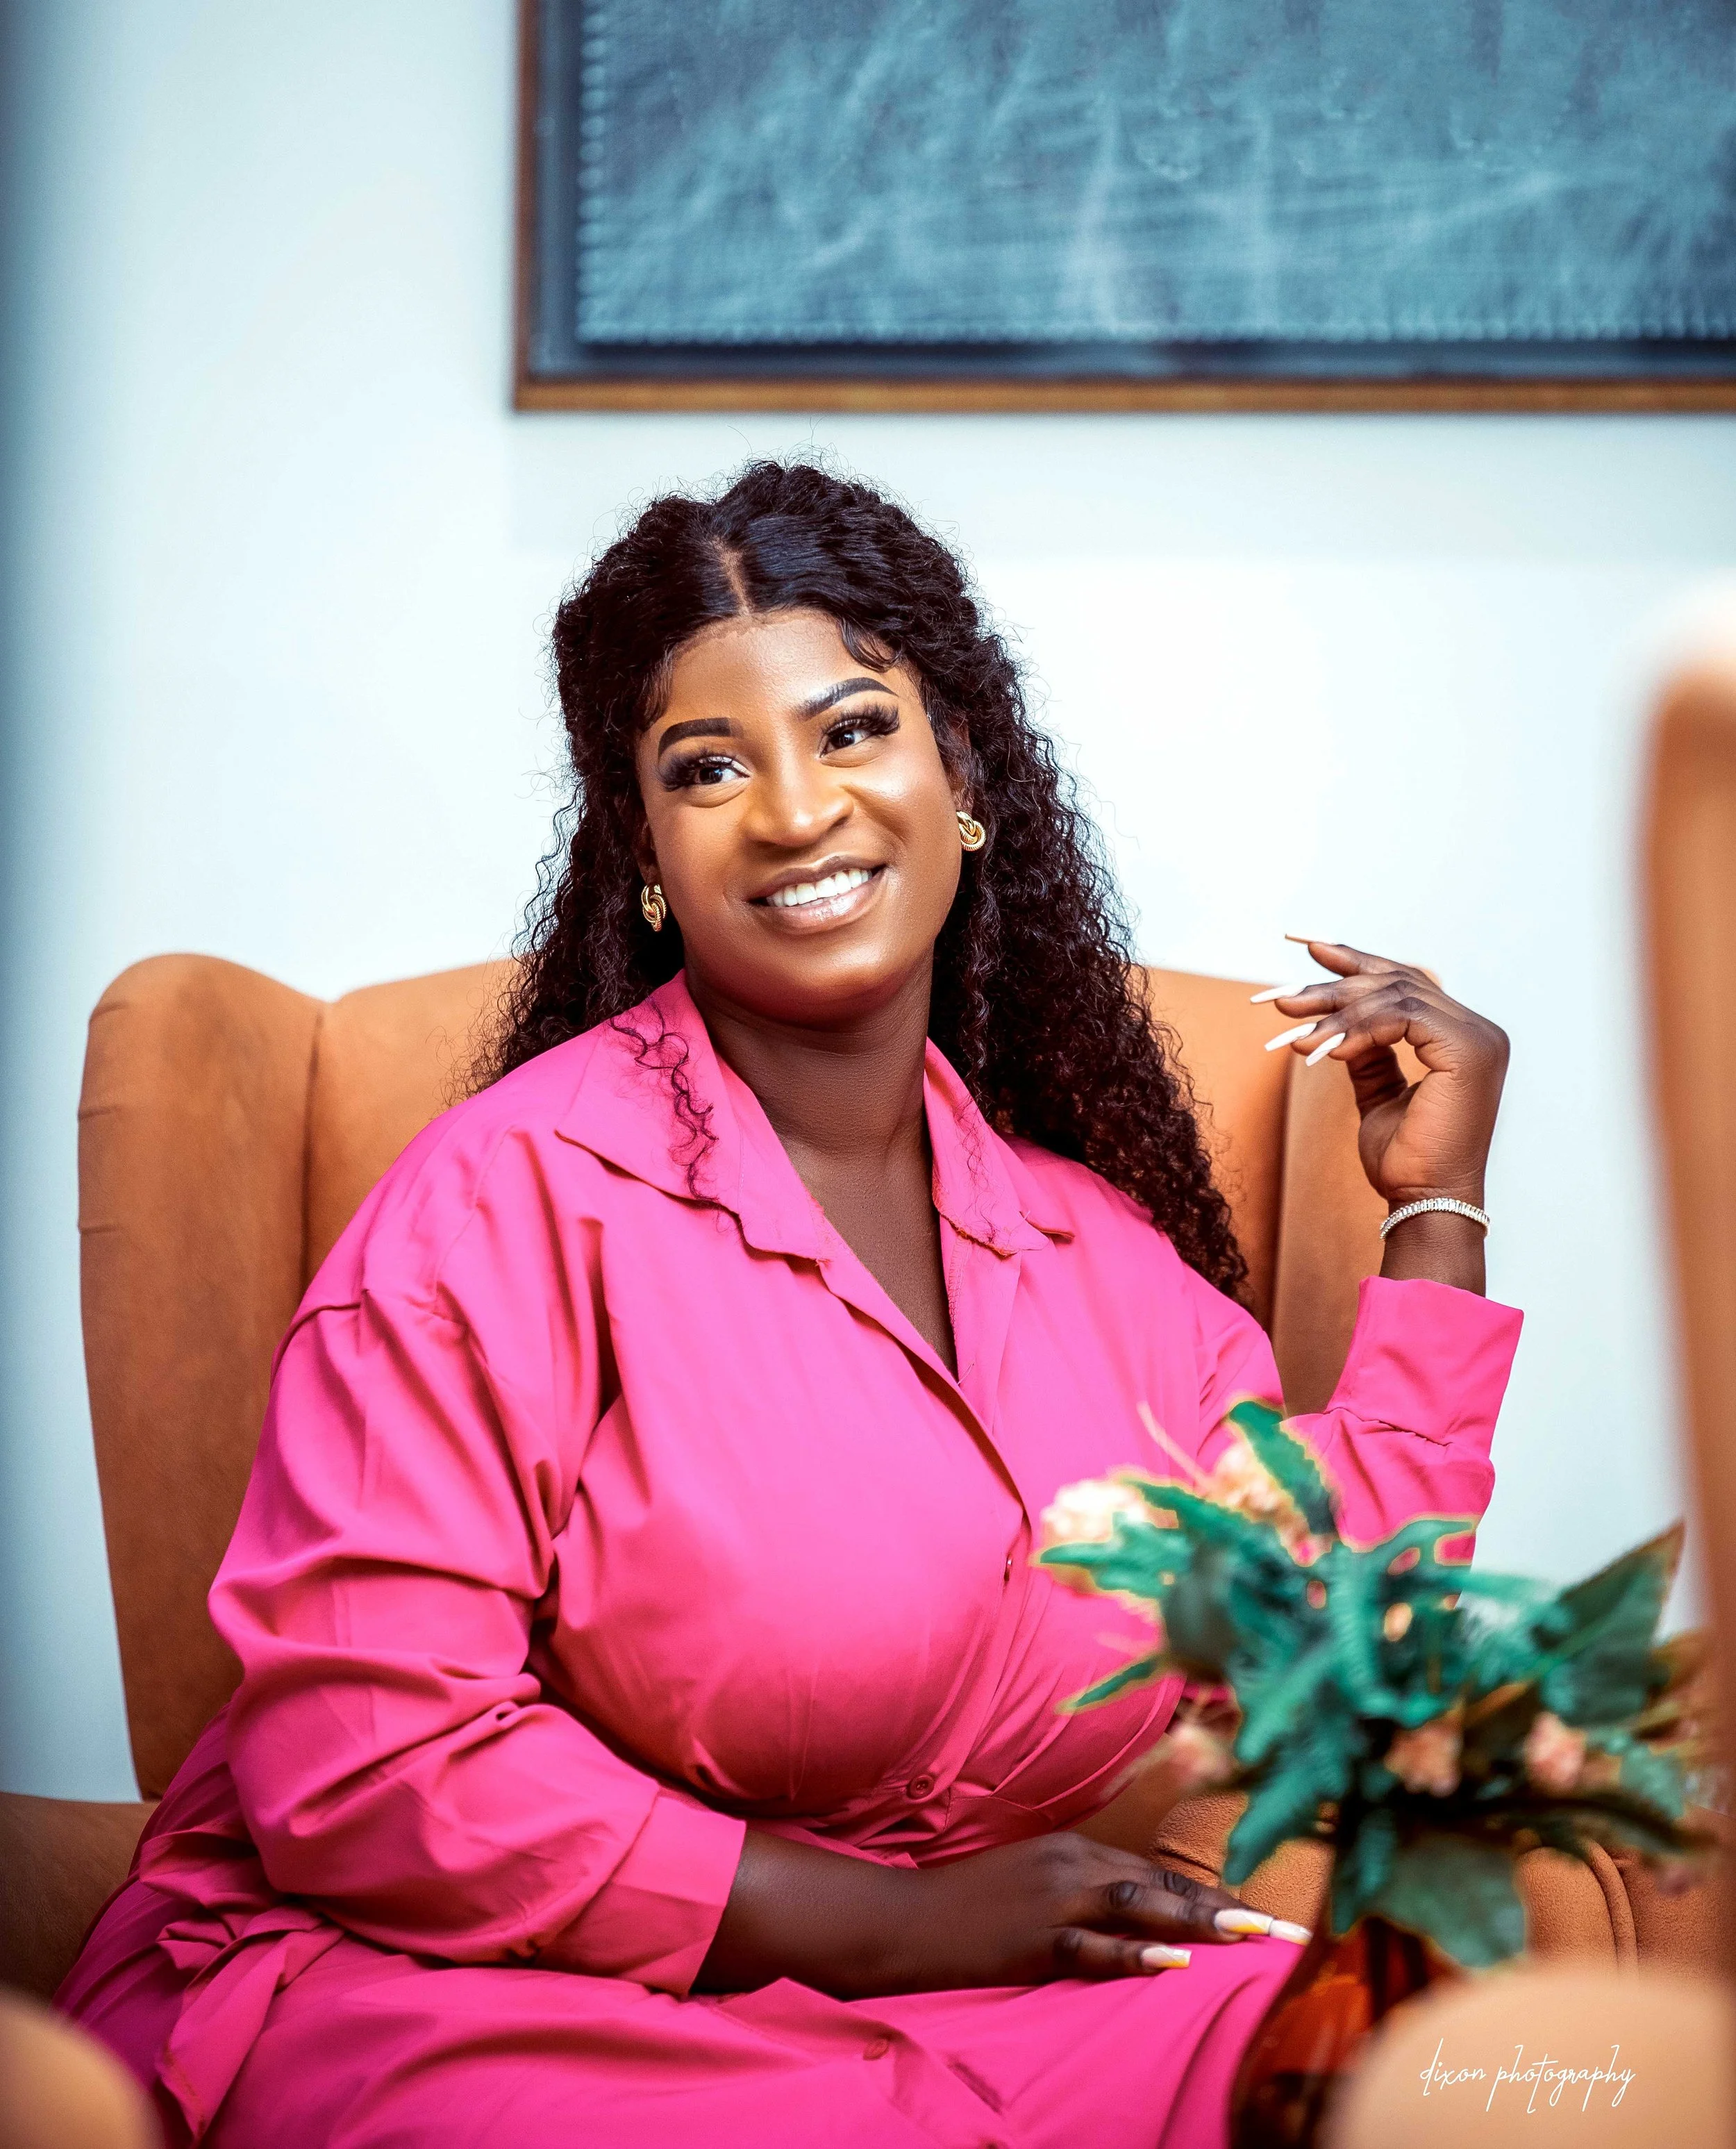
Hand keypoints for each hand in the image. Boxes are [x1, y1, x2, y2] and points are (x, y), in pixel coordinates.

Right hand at [696, 1826, 1302, 1998]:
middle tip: (1281, 1928)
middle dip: (1224, 1907)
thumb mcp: (1034, 1881)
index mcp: (1076, 1848)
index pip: (1158, 1871)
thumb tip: (1142, 1915)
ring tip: (1249, 1937)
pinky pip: (1093, 1949)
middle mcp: (1072, 1864)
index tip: (1259, 1909)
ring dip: (1199, 1923)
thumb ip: (1085, 1890)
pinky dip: (1134, 1956)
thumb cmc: (972, 1905)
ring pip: (1140, 1909)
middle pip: (1161, 1885)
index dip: (1211, 1891)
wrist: (907, 1919)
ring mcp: (1053, 1899)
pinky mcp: (1034, 1938)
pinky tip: (1172, 1965)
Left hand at [1259, 938, 1508, 1288]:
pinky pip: (1401, 1018)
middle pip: (1397, 983)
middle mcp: (1478, 1030)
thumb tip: (1335, 1018)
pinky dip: (1356, 1029)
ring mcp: (1478, 1039)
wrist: (1422, 1202)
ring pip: (1394, 996)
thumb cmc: (1403, 1160)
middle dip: (1332, 984)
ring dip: (1333, 1008)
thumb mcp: (1377, 1093)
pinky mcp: (1468, 1052)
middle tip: (1280, 996)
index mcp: (1462, 1037)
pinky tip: (1322, 1047)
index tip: (1306, 946)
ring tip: (1288, 1021)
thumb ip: (1368, 1051)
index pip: (1407, 982)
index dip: (1357, 960)